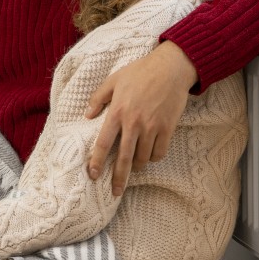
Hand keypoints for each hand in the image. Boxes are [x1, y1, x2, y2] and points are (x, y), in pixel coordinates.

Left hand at [85, 40, 197, 195]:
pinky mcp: (167, 128)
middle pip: (123, 158)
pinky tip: (150, 156)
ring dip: (137, 166)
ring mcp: (151, 127)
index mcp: (117, 112)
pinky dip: (154, 158)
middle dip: (119, 178)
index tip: (93, 175)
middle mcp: (133, 123)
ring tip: (133, 167)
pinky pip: (159, 152)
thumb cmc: (140, 71)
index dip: (97, 161)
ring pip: (143, 158)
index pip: (103, 143)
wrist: (171, 68)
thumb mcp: (114, 79)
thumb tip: (87, 116)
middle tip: (115, 191)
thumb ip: (98, 98)